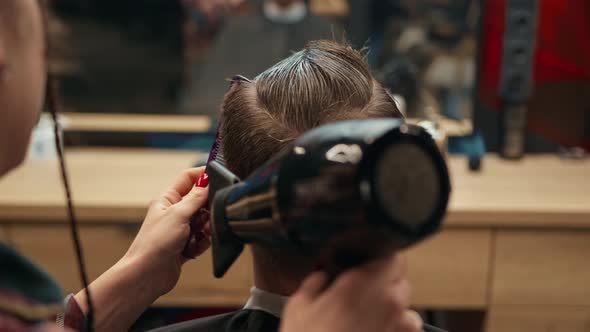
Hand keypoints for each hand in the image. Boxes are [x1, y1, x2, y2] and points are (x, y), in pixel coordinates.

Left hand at [74, 168, 210, 330]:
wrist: (147, 275)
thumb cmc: (155, 243)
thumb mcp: (179, 214)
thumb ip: (196, 197)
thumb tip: (207, 179)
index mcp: (167, 199)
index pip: (188, 178)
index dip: (203, 174)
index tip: (219, 174)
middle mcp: (173, 212)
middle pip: (199, 201)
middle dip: (207, 209)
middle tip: (207, 216)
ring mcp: (179, 229)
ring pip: (203, 221)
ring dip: (206, 228)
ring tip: (200, 235)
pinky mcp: (185, 245)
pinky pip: (202, 238)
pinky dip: (202, 243)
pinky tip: (194, 248)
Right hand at [280, 254, 422, 331]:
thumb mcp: (299, 305)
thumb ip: (317, 281)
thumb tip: (323, 275)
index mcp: (363, 284)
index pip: (393, 256)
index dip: (382, 259)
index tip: (370, 264)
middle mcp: (388, 303)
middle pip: (400, 282)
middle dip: (384, 286)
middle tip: (361, 296)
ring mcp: (399, 329)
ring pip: (408, 310)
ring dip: (394, 312)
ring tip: (368, 321)